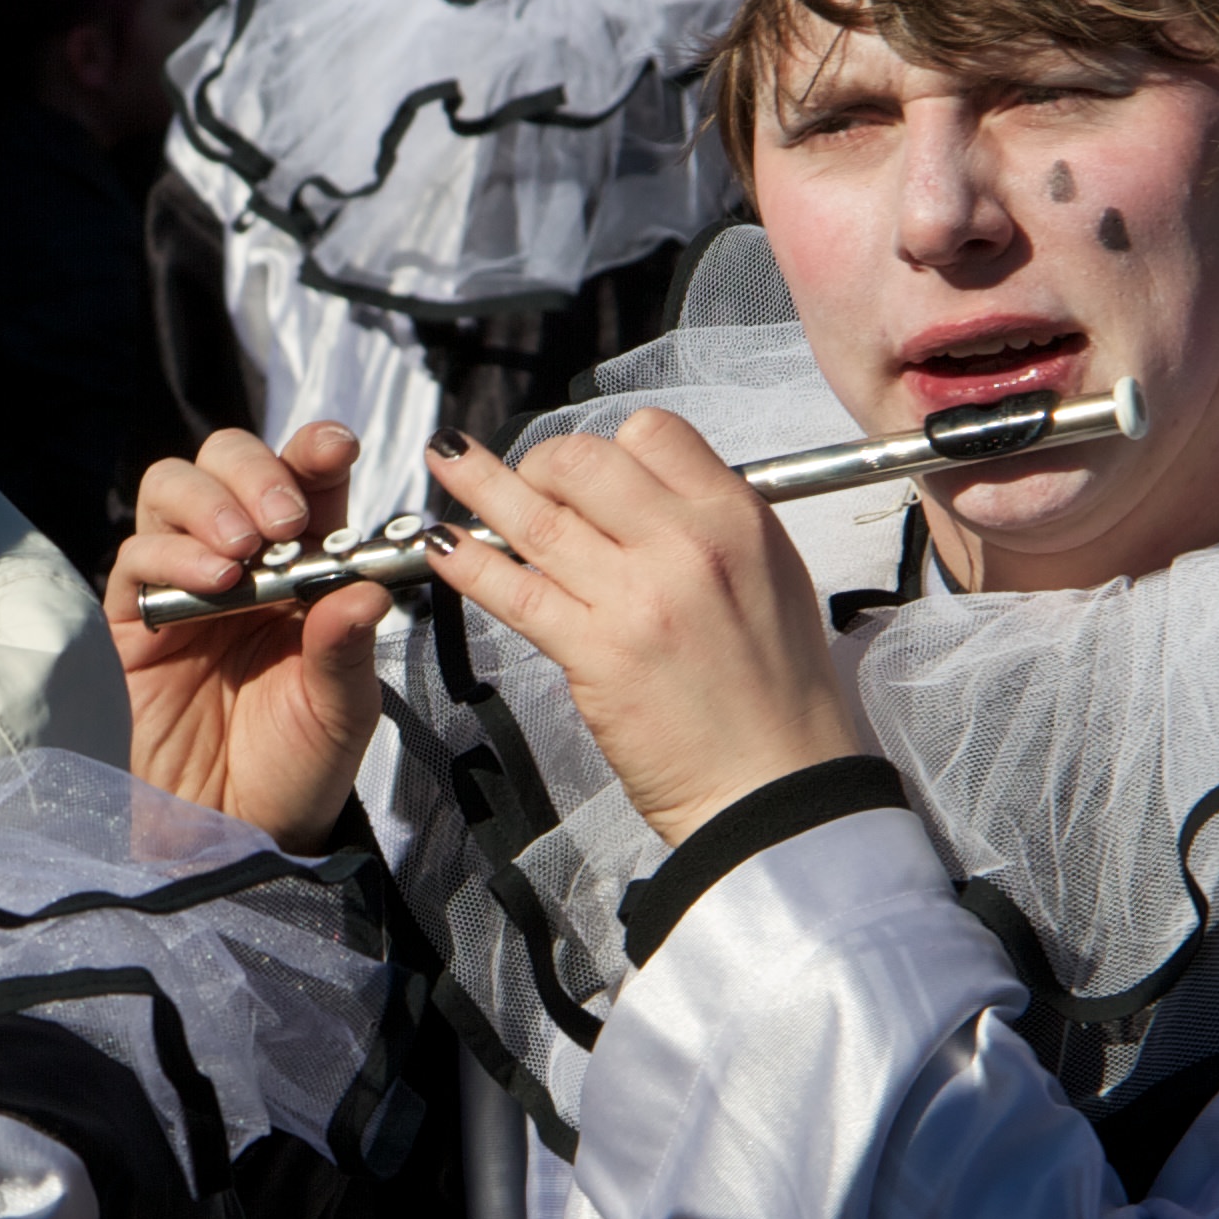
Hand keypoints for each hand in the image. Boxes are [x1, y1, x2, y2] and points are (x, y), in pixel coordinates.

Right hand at [108, 423, 397, 851]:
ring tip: (241, 551)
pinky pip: (138, 556)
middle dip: (256, 472)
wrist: (234, 830)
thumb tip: (367, 588)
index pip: (305, 481)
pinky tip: (213, 583)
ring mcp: (183, 581)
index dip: (314, 452)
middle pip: (227, 462)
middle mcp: (241, 559)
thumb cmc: (297, 766)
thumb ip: (346, 645)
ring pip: (174, 488)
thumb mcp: (342, 708)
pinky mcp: (136, 616)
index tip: (336, 448)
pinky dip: (174, 553)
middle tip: (284, 521)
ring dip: (211, 503)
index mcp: (304, 565)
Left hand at [416, 413, 869, 846]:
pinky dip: (468, 562)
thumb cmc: (778, 695)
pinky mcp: (596, 652)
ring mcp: (637, 598)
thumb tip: (643, 499)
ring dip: (478, 482)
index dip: (608, 444)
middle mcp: (687, 547)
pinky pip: (515, 591)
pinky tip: (440, 544)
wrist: (777, 784)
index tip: (587, 469)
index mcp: (736, 520)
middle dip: (541, 463)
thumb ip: (710, 530)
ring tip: (444, 457)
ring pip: (537, 517)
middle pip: (584, 462)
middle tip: (529, 483)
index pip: (653, 433)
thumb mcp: (772, 580)